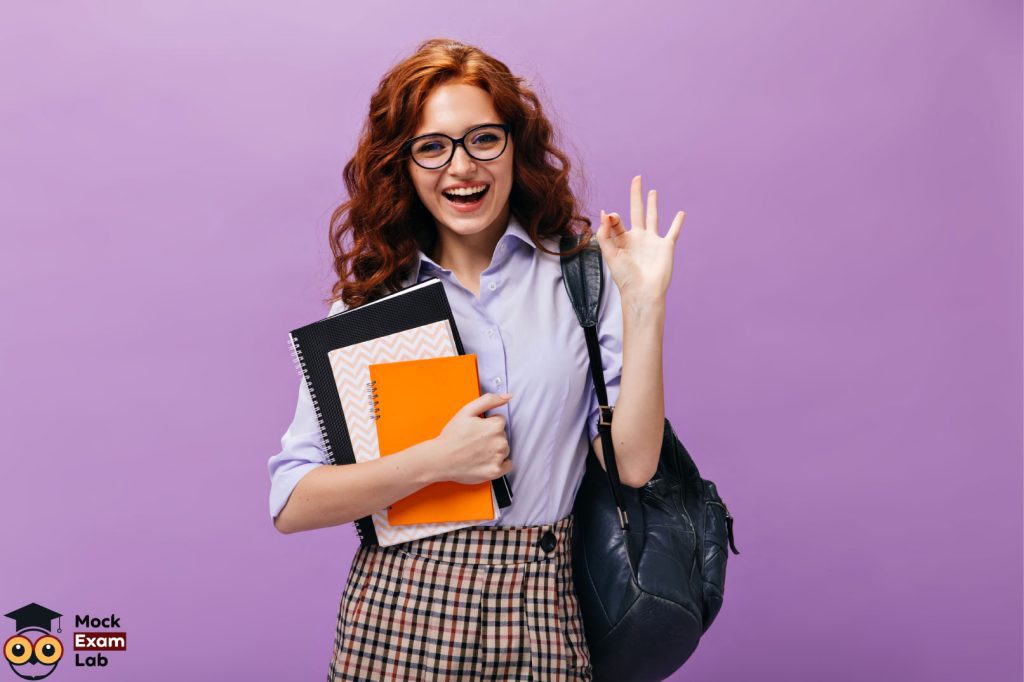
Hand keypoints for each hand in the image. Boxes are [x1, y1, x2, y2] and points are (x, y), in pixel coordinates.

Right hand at [431, 392, 512, 484]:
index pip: (500, 421)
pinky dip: (500, 463)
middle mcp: (500, 442)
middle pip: (503, 435)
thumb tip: (508, 396)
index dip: (487, 423)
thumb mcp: (467, 411)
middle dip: (492, 436)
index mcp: (495, 426)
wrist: (440, 459)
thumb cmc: (452, 435)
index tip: (476, 429)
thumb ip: (489, 400)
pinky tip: (487, 461)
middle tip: (474, 441)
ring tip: (478, 451)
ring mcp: (498, 458)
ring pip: (505, 449)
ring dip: (495, 449)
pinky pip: (508, 465)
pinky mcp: (495, 472)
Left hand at [596, 174, 685, 303]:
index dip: (612, 216)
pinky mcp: (666, 246)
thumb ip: (605, 234)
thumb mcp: (610, 254)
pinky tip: (681, 213)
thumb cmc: (625, 277)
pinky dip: (678, 222)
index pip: (616, 220)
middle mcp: (637, 238)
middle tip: (637, 178)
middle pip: (636, 210)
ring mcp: (652, 241)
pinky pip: (673, 231)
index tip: (611, 217)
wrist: (643, 291)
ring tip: (652, 191)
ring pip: (653, 217)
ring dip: (653, 204)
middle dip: (636, 195)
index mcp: (622, 240)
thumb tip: (605, 212)